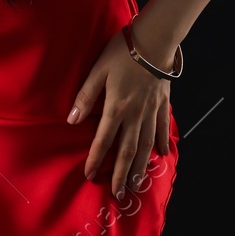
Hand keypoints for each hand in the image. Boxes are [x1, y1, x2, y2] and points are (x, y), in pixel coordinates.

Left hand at [68, 26, 173, 197]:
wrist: (155, 40)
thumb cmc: (123, 53)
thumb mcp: (98, 71)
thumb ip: (86, 96)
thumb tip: (71, 120)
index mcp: (117, 108)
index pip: (103, 140)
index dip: (96, 159)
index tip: (90, 175)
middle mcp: (135, 115)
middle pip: (128, 151)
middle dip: (122, 175)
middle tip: (119, 194)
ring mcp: (151, 111)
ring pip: (146, 145)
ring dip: (141, 167)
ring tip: (137, 184)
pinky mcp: (163, 103)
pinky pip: (163, 128)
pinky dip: (162, 142)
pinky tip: (162, 155)